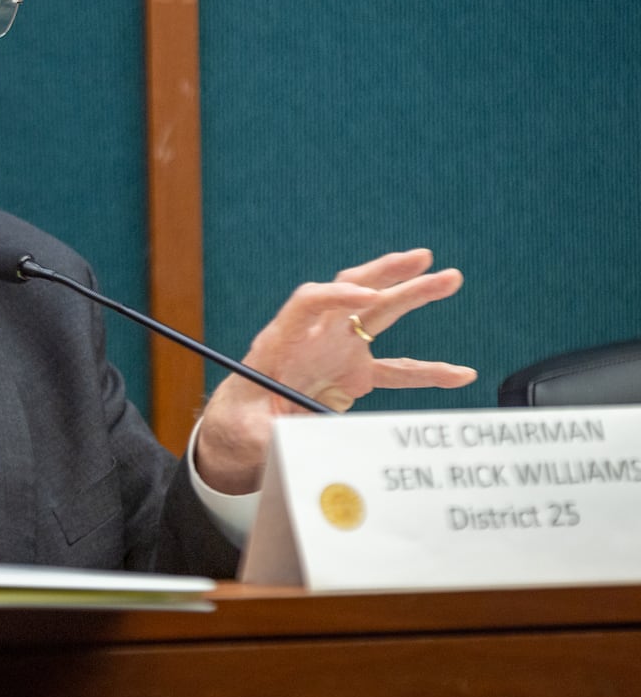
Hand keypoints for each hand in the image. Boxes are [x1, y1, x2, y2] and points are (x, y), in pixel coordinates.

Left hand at [194, 249, 475, 494]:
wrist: (243, 425)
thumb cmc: (238, 421)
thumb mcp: (244, 427)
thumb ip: (266, 431)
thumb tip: (293, 437)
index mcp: (281, 341)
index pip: (308, 303)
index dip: (336, 296)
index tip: (367, 296)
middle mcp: (313, 337)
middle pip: (350, 293)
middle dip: (386, 274)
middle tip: (423, 259)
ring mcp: (337, 351)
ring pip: (378, 314)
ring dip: (413, 294)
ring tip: (450, 277)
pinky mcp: (354, 373)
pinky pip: (396, 370)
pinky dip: (427, 372)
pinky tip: (459, 373)